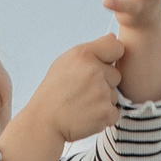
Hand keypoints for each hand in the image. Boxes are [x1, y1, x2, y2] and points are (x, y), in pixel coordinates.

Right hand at [0, 35, 122, 160]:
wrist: (44, 122)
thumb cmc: (54, 91)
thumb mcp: (65, 62)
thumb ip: (91, 50)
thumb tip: (114, 38)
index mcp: (84, 55)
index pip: (116, 47)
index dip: (111, 57)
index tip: (102, 65)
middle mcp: (94, 71)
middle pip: (116, 75)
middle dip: (104, 83)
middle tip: (82, 91)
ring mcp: (102, 93)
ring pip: (114, 95)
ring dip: (102, 101)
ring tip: (81, 104)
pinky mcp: (106, 113)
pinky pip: (114, 112)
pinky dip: (103, 117)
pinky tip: (86, 115)